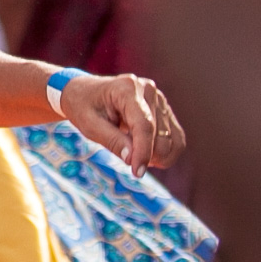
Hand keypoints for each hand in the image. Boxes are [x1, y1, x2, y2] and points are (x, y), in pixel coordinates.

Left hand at [61, 72, 186, 168]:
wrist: (84, 93)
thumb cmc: (84, 107)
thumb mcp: (90, 125)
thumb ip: (112, 141)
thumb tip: (132, 160)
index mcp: (127, 88)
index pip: (144, 125)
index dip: (143, 152)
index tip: (137, 173)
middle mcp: (148, 90)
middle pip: (161, 135)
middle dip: (148, 156)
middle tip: (127, 159)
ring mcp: (159, 99)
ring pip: (173, 140)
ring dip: (158, 156)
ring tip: (135, 154)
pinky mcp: (164, 110)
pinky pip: (177, 138)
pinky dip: (166, 153)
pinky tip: (147, 154)